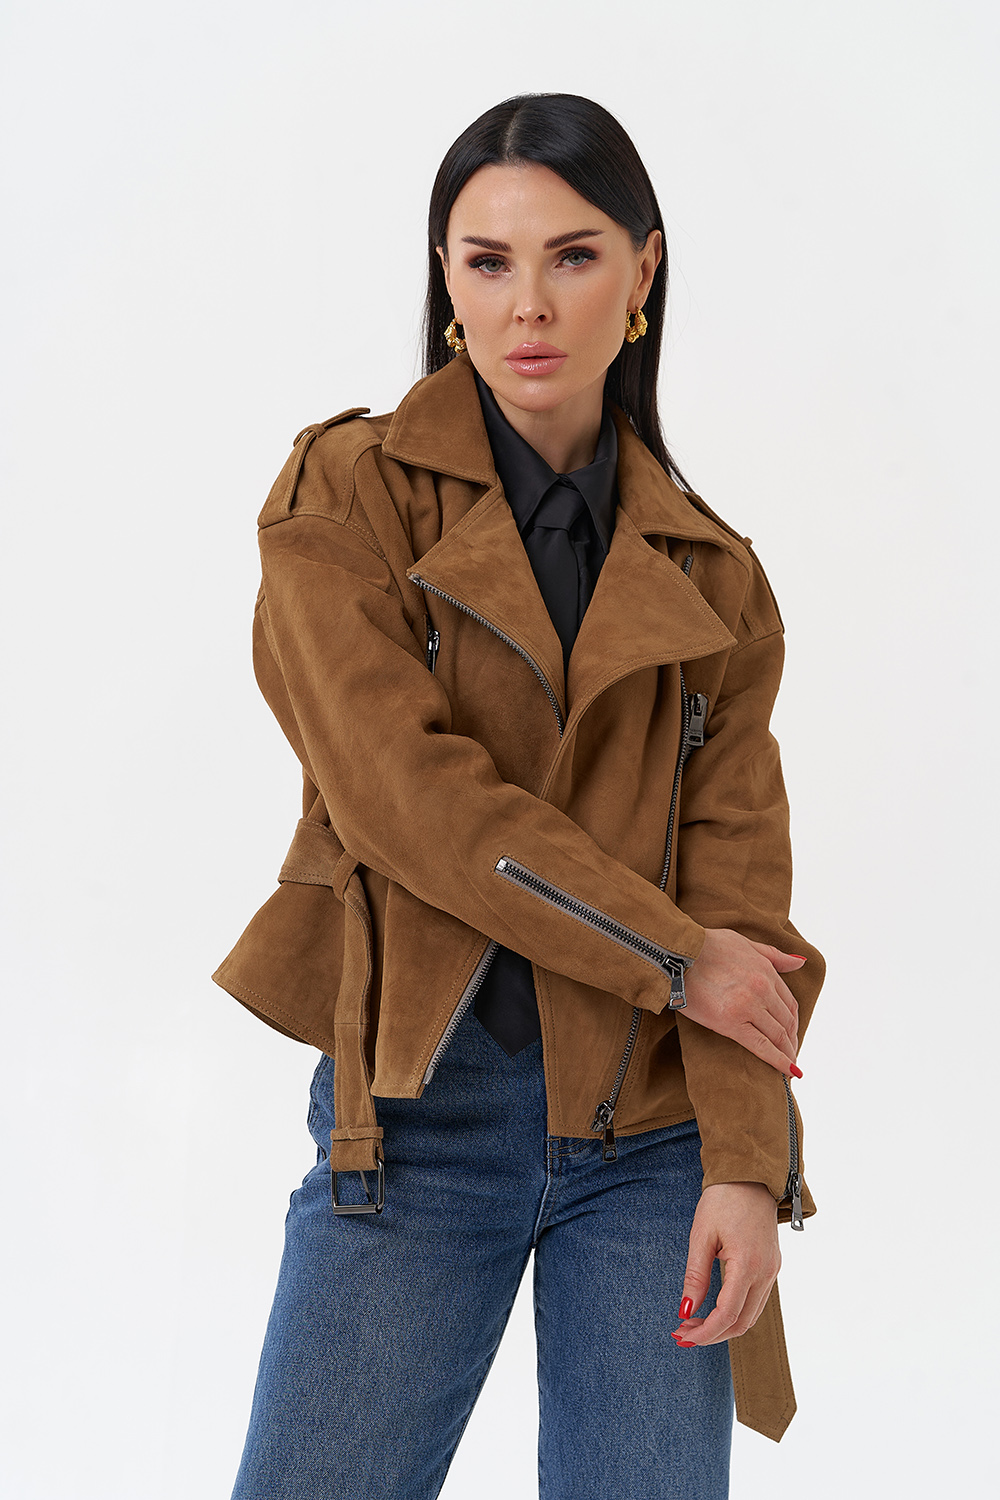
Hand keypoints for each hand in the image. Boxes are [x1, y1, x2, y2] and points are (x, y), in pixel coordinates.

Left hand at [672, 1183, 779, 1346]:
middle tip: (684, 1333)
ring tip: (695, 1323)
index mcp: (747, 1265)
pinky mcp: (772, 1266)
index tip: (683, 1336)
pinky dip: (736, 1312)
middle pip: (742, 1322)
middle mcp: (766, 1273)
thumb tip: (685, 1310)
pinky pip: (757, 1300)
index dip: (705, 1332)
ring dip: (724, 1326)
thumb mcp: (701, 1235)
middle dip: (712, 1334)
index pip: (728, 1314)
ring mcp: (772, 1270)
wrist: (751, 1177)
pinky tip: (715, 1308)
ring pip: (751, 1315)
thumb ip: (695, 1276)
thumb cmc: (723, 1200)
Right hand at [681, 927, 804, 1075]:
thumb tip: (800, 962)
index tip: (791, 1032)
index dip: (793, 1020)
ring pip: (778, 1035)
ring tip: (789, 1064)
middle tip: (790, 1051)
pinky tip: (787, 1072)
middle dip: (791, 1038)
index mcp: (766, 971)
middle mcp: (762, 989)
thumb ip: (774, 955)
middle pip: (786, 1021)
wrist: (676, 954)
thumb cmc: (705, 946)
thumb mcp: (744, 943)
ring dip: (787, 1051)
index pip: (789, 1002)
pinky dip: (778, 1061)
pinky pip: (761, 1046)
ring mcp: (748, 1007)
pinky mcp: (731, 1023)